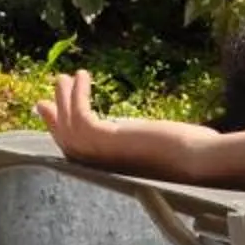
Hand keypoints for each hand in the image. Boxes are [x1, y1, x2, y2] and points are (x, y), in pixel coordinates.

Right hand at [35, 70, 216, 176]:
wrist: (200, 160)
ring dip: (64, 100)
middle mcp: (103, 166)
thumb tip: (143, 130)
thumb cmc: (192, 154)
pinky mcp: (107, 140)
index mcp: (114, 169)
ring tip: (64, 77)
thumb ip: (142, 139)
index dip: (65, 135)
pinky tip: (84, 75)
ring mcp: (102, 156)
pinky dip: (77, 94)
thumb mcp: (159, 142)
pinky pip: (81, 115)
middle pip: (67, 142)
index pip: (81, 154)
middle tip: (44, 99)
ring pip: (69, 126)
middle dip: (55, 118)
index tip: (55, 118)